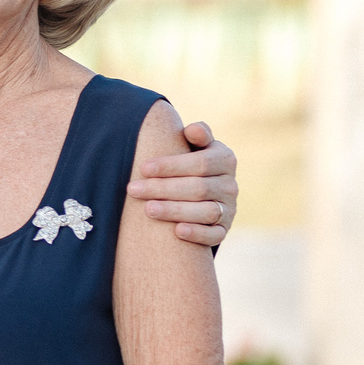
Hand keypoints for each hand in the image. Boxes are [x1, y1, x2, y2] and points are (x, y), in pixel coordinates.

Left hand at [126, 120, 236, 246]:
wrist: (201, 192)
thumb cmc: (188, 163)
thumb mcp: (194, 146)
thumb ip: (196, 136)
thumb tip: (193, 129)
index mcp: (225, 160)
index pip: (200, 163)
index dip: (171, 165)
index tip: (143, 168)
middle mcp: (230, 185)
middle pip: (198, 188)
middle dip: (163, 188)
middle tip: (133, 189)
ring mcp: (229, 209)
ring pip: (206, 212)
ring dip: (175, 211)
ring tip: (148, 209)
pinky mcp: (223, 230)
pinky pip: (215, 235)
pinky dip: (198, 234)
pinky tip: (177, 232)